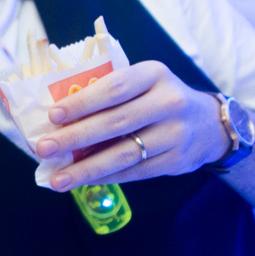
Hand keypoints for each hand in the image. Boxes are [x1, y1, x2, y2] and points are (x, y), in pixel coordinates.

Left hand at [34, 61, 229, 190]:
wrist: (210, 124)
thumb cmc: (160, 99)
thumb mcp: (143, 82)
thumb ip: (110, 93)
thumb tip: (60, 117)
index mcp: (154, 74)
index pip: (114, 87)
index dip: (82, 102)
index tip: (53, 115)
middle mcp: (168, 102)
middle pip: (115, 122)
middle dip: (75, 137)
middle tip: (44, 148)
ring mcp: (175, 134)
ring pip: (123, 154)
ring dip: (86, 168)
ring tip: (57, 179)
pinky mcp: (176, 161)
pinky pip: (134, 172)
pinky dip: (105, 177)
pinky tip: (82, 181)